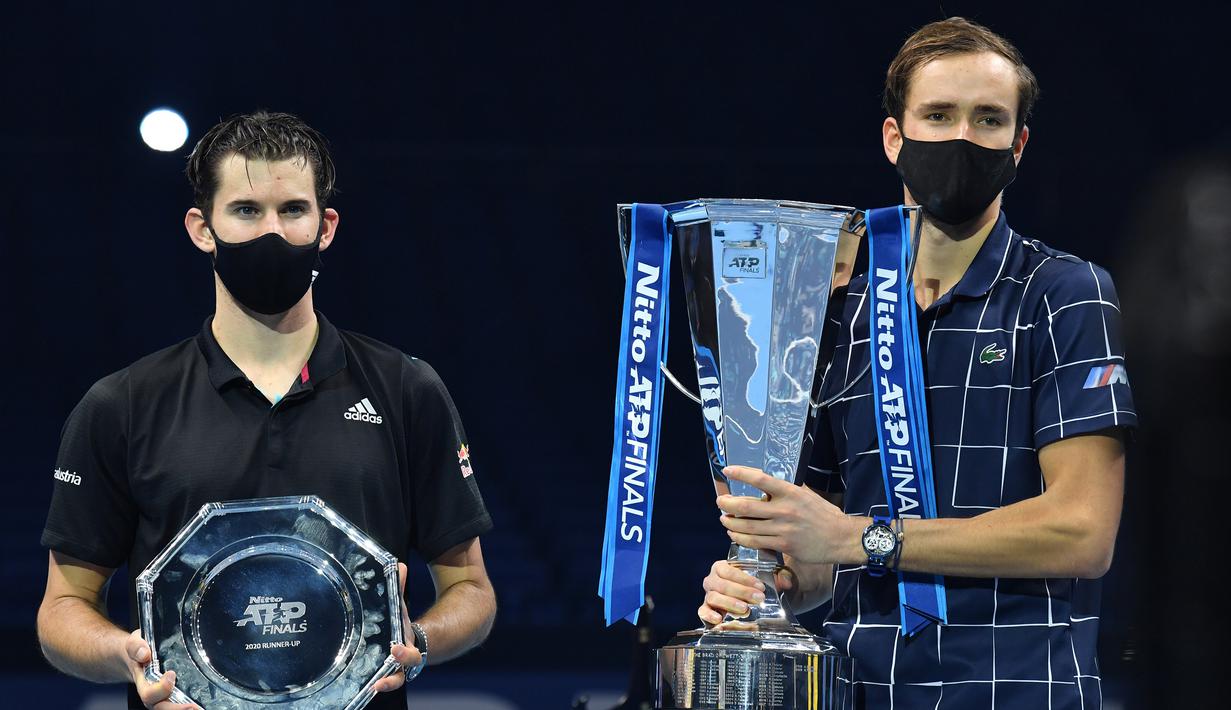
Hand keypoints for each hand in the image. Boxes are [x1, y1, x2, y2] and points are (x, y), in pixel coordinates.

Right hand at [124, 629, 198, 708]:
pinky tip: (202, 704)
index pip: (149, 694)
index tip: (171, 674)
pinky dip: (188, 705)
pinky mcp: (174, 693)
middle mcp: (153, 692)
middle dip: (176, 708)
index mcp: (142, 682)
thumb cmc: (137, 649)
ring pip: (171, 707)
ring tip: (199, 708)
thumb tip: (144, 654)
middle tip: (192, 707)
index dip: (161, 689)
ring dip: (184, 709)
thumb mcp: (133, 642)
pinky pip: (179, 702)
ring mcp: (163, 695)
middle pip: (162, 707)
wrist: (136, 655)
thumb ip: (136, 646)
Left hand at [373, 562, 422, 693]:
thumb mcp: (400, 607)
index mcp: (409, 645)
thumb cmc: (402, 623)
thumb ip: (399, 587)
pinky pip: (376, 680)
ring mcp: (393, 670)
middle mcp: (402, 662)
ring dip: (384, 685)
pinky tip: (358, 686)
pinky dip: (371, 683)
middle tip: (380, 680)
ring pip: (391, 681)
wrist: (415, 641)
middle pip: (400, 675)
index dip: (404, 654)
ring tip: (374, 687)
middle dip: (392, 678)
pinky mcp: (381, 673)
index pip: (411, 654)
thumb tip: (398, 564)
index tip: (395, 649)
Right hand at [699, 560, 795, 630]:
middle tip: (759, 599)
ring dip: (730, 603)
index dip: (744, 579)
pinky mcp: (707, 610)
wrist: (755, 601)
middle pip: (722, 584)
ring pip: (714, 597)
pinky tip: (719, 619)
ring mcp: (709, 595)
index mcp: (723, 567)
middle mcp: (713, 580)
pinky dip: (708, 614)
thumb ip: (780, 577)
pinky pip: (702, 611)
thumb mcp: (771, 578)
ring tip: (746, 610)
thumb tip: (785, 582)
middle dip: (741, 592)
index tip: (761, 587)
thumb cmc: (760, 585)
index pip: (728, 570)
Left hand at [716, 465, 856, 564]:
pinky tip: (735, 535)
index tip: (728, 470)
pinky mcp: (784, 545)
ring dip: (731, 523)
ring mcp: (783, 528)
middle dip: (728, 504)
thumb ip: (786, 490)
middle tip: (720, 502)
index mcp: (790, 492)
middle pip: (747, 506)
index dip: (741, 474)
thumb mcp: (806, 494)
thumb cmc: (823, 514)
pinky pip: (756, 542)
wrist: (841, 537)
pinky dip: (741, 538)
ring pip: (747, 526)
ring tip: (724, 519)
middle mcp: (785, 509)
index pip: (760, 479)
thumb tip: (766, 484)